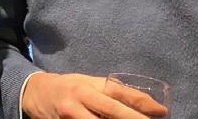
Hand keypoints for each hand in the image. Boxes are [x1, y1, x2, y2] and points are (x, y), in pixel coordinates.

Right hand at [23, 72, 167, 118]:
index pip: (118, 95)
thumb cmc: (70, 87)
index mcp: (86, 88)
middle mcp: (77, 103)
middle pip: (112, 113)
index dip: (141, 104)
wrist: (35, 94)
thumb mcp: (91, 83)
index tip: (162, 112)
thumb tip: (153, 107)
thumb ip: (116, 92)